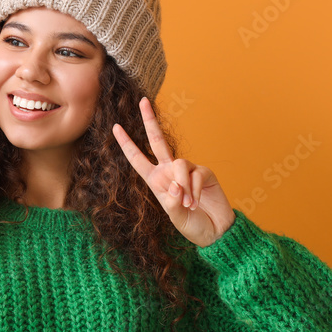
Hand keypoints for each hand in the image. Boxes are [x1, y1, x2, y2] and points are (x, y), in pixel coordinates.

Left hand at [111, 97, 235, 247]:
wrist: (215, 231)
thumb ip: (171, 203)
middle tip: (142, 100)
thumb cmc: (192, 225)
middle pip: (158, 140)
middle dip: (149, 121)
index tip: (116, 127)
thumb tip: (174, 184)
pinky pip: (195, 174)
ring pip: (180, 163)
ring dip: (182, 185)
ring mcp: (187, 170)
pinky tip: (196, 202)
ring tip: (188, 205)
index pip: (138, 158)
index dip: (127, 144)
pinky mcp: (204, 172)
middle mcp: (169, 171)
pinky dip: (193, 190)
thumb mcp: (175, 218)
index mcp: (156, 180)